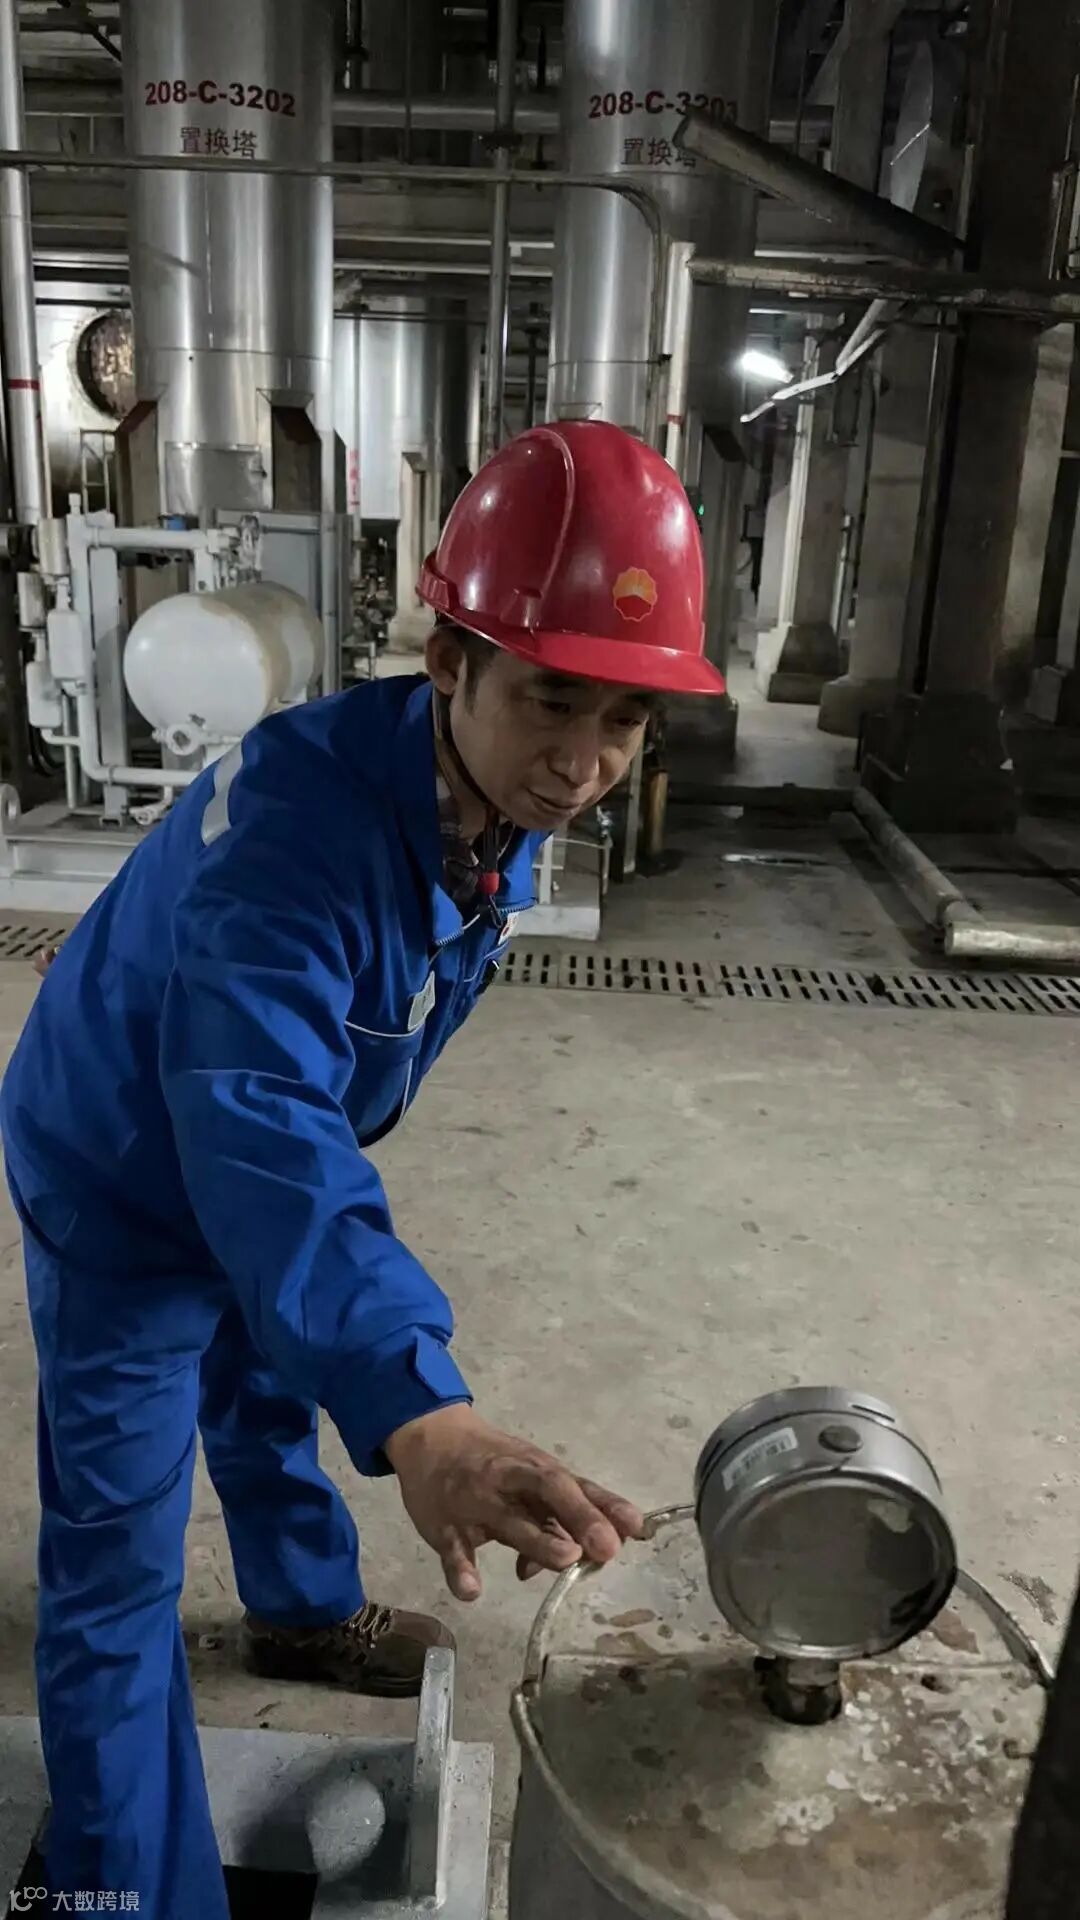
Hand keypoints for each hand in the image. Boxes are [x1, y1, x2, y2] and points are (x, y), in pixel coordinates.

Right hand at [385, 1404, 644, 1600]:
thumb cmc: (492, 1462)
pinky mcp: (444, 1525)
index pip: (574, 1485)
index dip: (605, 1505)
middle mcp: (511, 1481)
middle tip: (606, 1548)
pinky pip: (453, 1548)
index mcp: (536, 1469)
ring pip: (508, 1521)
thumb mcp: (528, 1479)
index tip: (635, 1527)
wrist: (430, 1437)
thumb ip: (559, 1518)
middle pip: (548, 1493)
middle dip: (579, 1517)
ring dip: (537, 1540)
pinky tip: (472, 1591)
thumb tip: (595, 1554)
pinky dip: (460, 1569)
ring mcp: (476, 1501)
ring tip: (565, 1559)